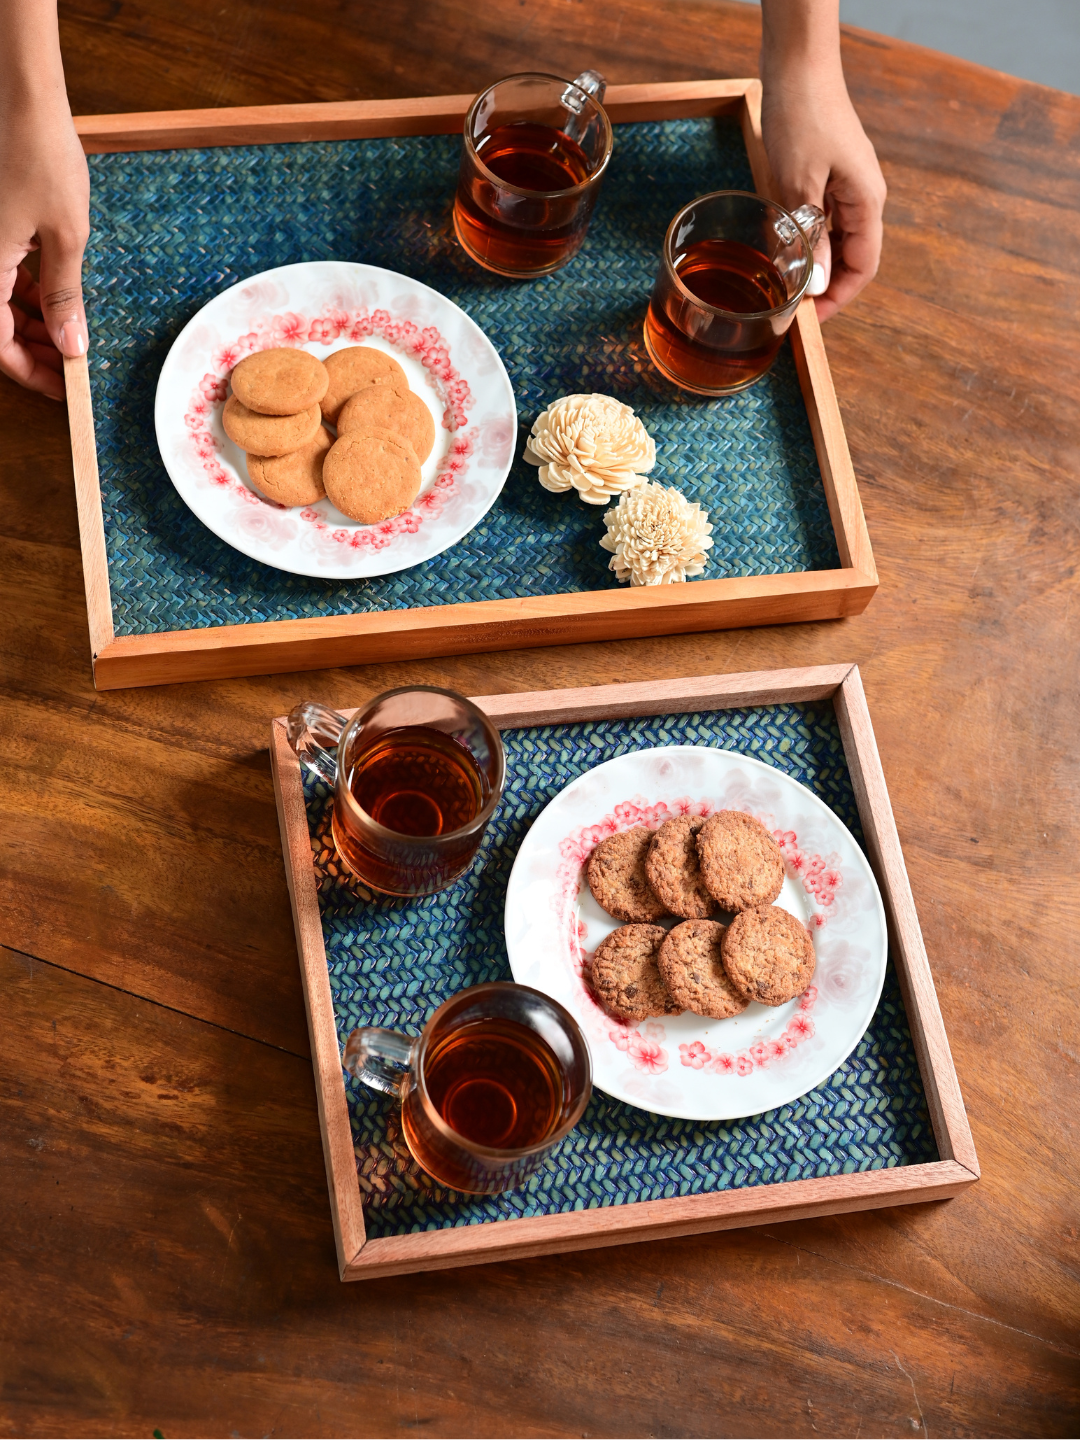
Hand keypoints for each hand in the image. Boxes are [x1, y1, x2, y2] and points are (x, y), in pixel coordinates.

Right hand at [0, 91, 89, 398]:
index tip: (63, 389)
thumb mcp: (66, 236)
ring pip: (1, 301)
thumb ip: (66, 296)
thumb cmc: (42, 158)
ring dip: (34, 323)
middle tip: (72, 366)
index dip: (30, 373)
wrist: (22, 97)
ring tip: (71, 336)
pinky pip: (3, 273)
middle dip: (35, 351)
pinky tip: (57, 300)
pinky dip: (27, 292)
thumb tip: (71, 347)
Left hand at [759, 0, 886, 321]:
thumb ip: (809, 237)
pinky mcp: (826, 176)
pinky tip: (779, 248)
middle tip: (789, 309)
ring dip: (810, 264)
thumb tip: (817, 284)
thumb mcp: (799, 185)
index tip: (809, 319)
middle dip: (822, 286)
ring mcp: (844, 186)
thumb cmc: (802, 118)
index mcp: (866, 202)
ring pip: (832, 240)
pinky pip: (819, 219)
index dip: (839, 299)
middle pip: (849, 257)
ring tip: (781, 284)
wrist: (797, 67)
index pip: (864, 267)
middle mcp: (861, 197)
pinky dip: (801, 238)